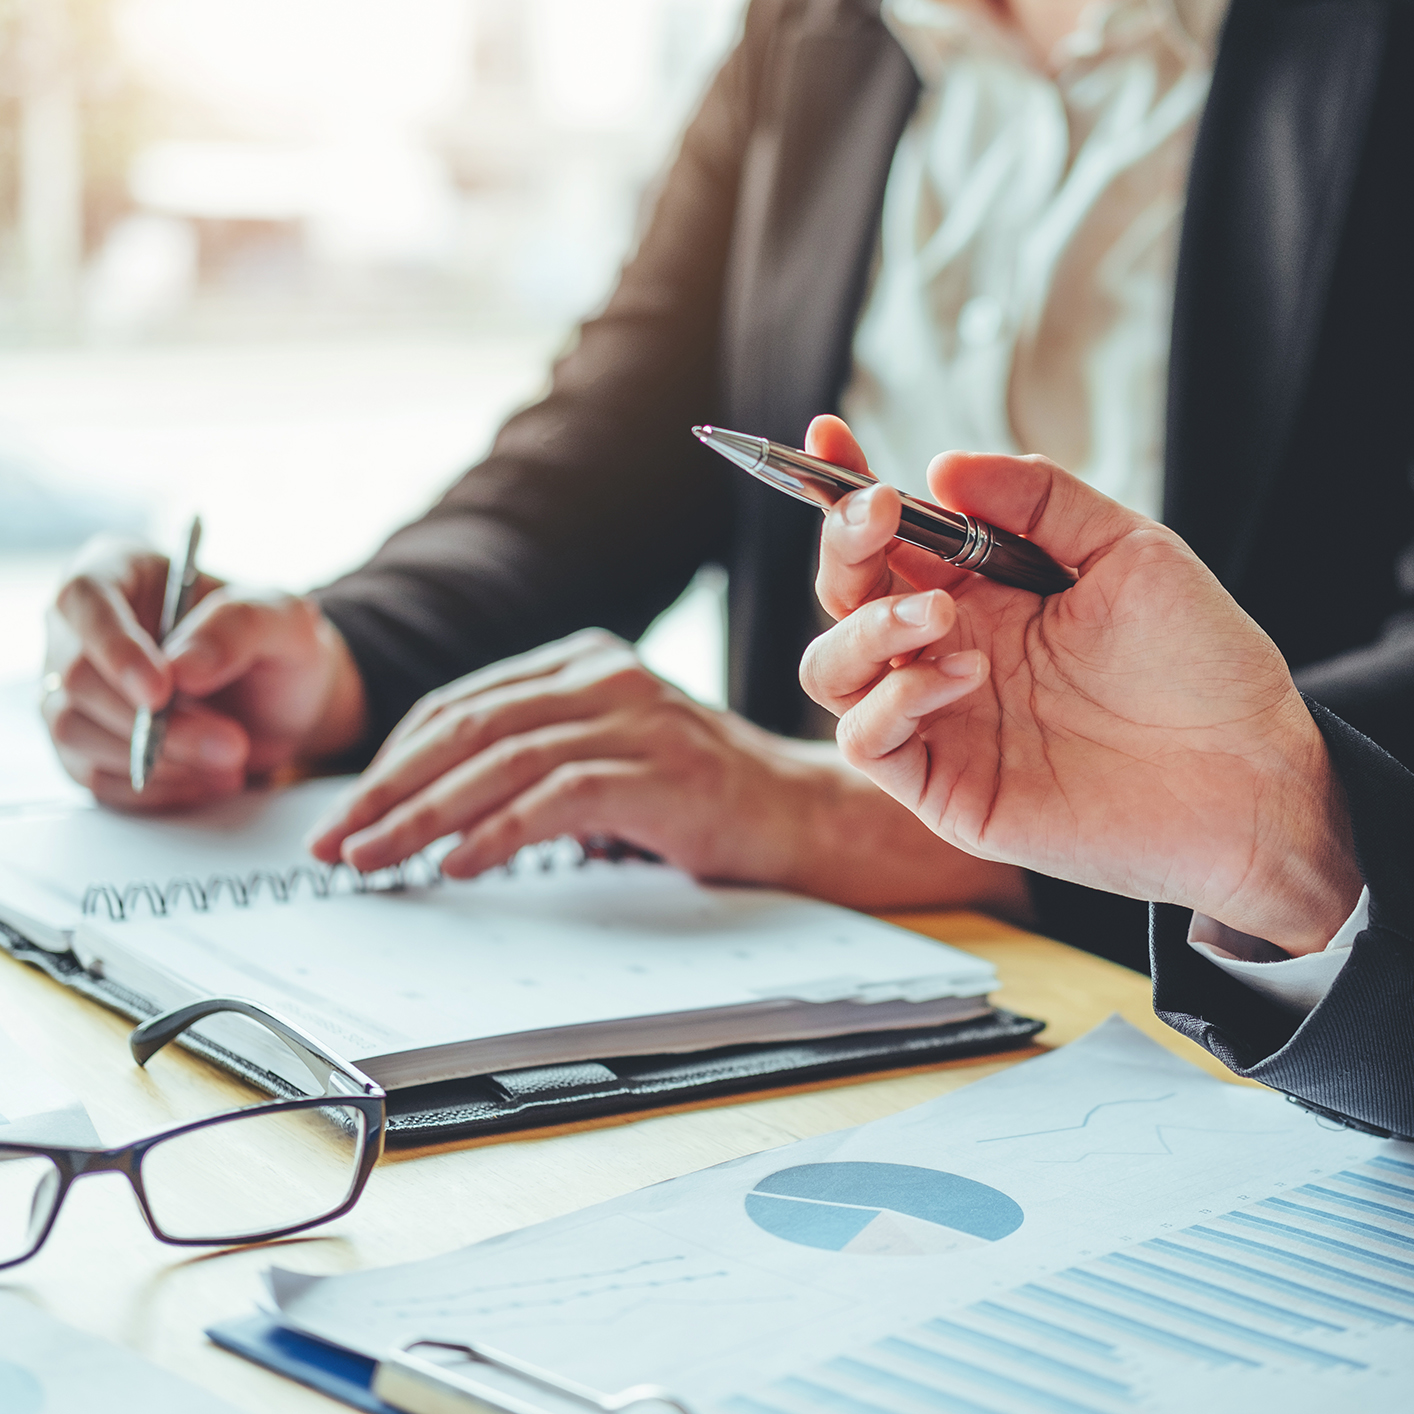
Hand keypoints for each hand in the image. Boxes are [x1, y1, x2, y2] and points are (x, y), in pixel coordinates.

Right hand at [43, 536, 366, 809]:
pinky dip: (155, 788)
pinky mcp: (84, 744)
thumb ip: (238, 627)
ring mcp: (74, 689)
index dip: (115, 649)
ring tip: (232, 761)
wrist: (288, 704)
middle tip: (231, 745)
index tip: (160, 693)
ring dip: (158, 759)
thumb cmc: (281, 647)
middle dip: (155, 723)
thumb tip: (180, 667)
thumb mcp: (285, 621)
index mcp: (120, 570)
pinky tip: (207, 779)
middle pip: (77, 676)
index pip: (83, 598)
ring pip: (75, 730)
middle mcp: (82, 628)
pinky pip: (92, 776)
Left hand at [305, 628, 1031, 913]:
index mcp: (583, 661)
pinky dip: (497, 833)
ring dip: (423, 816)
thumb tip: (425, 807)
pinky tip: (456, 867)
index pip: (463, 702)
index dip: (395, 758)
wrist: (802, 816)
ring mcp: (635, 716)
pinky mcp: (660, 767)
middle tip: (335, 840)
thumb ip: (533, 758)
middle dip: (389, 787)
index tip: (349, 809)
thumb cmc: (698, 796)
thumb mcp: (607, 758)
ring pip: (500, 760)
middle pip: (468, 724)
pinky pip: (555, 797)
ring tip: (373, 860)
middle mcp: (604, 675)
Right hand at [799, 416, 1360, 954]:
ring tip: (940, 612)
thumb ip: (1040, 500)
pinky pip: (865, 742)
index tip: (829, 436)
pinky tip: (962, 675)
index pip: (890, 537)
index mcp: (985, 592)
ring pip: (832, 669)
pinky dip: (892, 701)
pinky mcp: (944, 787)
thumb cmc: (1200, 666)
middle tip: (882, 515)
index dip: (846, 488)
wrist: (1249, 776)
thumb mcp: (1131, 550)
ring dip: (866, 627)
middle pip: (844, 595)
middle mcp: (949, 651)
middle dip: (845, 547)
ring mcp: (942, 721)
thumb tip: (942, 467)